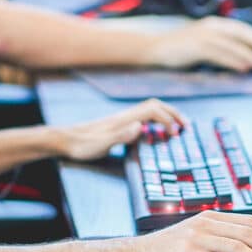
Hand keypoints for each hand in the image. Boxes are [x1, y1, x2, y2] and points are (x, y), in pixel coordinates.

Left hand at [55, 99, 186, 160]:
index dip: (168, 119)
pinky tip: (155, 133)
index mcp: (124, 119)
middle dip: (173, 114)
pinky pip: (143, 118)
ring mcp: (122, 119)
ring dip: (166, 116)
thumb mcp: (101, 144)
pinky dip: (156, 122)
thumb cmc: (82, 145)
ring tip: (177, 128)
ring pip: (150, 110)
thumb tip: (140, 126)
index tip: (175, 135)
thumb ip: (120, 135)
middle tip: (187, 127)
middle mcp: (125, 116)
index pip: (154, 111)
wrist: (65, 141)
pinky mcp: (118, 125)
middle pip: (155, 106)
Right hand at [143, 17, 251, 71]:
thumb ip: (218, 45)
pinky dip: (233, 61)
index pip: (239, 28)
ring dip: (247, 55)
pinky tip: (242, 67)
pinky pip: (220, 54)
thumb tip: (239, 54)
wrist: (156, 48)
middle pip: (238, 34)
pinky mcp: (197, 48)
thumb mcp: (202, 42)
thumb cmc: (180, 47)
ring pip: (231, 45)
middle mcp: (210, 27)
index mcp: (213, 24)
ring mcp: (203, 36)